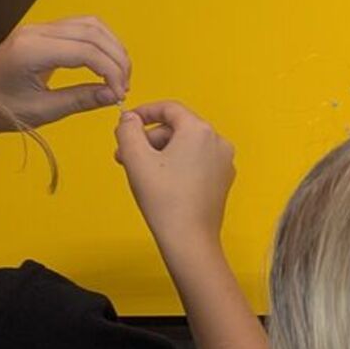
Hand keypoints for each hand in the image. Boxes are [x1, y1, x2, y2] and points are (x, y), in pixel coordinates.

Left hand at [0, 18, 130, 133]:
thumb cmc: (2, 109)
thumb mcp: (44, 111)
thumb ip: (81, 100)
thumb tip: (114, 95)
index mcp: (32, 50)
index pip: (87, 51)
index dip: (112, 72)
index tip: (120, 95)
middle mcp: (36, 31)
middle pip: (93, 32)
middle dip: (116, 59)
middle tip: (123, 87)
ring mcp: (39, 28)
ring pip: (90, 25)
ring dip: (112, 48)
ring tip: (118, 76)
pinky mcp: (44, 31)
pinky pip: (81, 27)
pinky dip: (101, 43)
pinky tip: (105, 64)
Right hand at [114, 101, 235, 253]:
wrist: (189, 239)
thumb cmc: (165, 200)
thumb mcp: (135, 157)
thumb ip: (127, 129)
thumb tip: (129, 119)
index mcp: (200, 130)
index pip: (169, 108)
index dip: (144, 112)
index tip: (126, 123)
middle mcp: (218, 142)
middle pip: (177, 128)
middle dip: (149, 138)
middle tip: (125, 155)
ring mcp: (224, 163)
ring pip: (186, 146)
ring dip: (160, 152)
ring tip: (139, 171)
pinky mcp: (223, 181)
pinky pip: (196, 162)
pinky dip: (177, 165)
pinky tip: (160, 182)